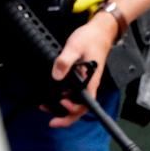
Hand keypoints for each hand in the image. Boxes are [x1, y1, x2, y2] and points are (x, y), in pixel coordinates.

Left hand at [48, 11, 117, 126]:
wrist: (101, 30)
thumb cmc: (91, 38)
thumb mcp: (74, 47)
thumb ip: (65, 61)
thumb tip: (56, 76)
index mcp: (91, 80)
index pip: (85, 104)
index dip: (73, 111)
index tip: (60, 107)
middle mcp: (90, 83)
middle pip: (81, 107)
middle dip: (66, 116)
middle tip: (51, 119)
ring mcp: (87, 81)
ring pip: (77, 101)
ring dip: (64, 108)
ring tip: (48, 106)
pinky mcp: (83, 77)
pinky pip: (75, 92)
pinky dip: (65, 96)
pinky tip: (56, 93)